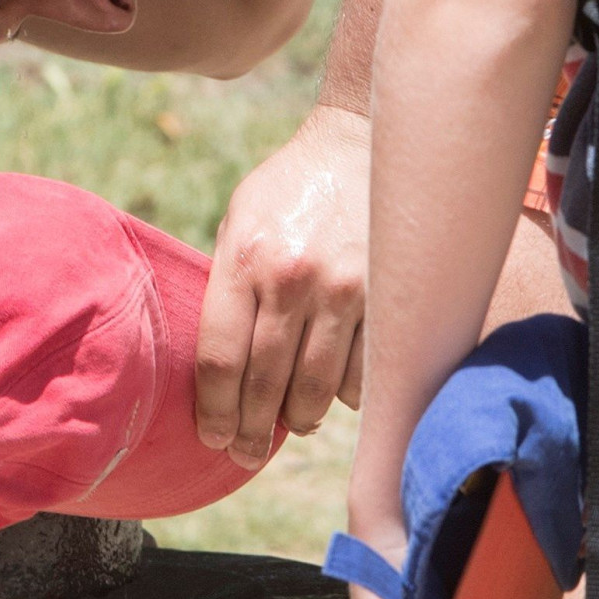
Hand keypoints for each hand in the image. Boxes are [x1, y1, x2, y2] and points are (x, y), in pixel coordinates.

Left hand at [195, 103, 369, 458]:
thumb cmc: (288, 190)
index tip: (211, 437)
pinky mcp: (386, 298)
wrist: (362, 143)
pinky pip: (361, 374)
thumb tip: (216, 368)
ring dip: (297, 420)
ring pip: (315, 391)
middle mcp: (293, 280)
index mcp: (245, 260)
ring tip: (287, 426)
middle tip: (242, 454)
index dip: (213, 412)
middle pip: (265, 386)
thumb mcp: (238, 222)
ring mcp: (345, 291)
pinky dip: (343, 394)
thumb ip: (226, 287)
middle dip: (249, 432)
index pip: (220, 361)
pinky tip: (331, 393)